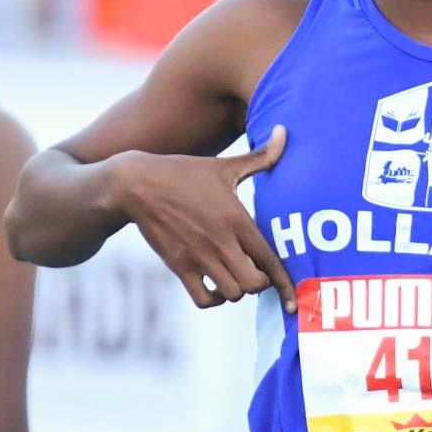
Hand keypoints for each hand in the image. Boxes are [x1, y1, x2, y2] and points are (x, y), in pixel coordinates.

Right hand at [114, 125, 295, 311]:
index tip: (294, 300)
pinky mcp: (179, 266)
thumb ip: (260, 157)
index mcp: (237, 219)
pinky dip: (215, 299)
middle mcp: (220, 241)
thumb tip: (284, 131)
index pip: (270, 260)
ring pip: (232, 294)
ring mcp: (198, 256)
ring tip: (237, 276)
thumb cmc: (185, 173)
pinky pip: (204, 300)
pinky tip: (216, 285)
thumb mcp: (225, 166)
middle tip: (257, 271)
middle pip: (254, 284)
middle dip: (261, 284)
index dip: (286, 283)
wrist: (137, 184)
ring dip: (238, 290)